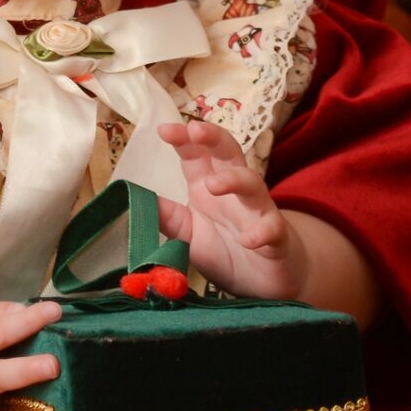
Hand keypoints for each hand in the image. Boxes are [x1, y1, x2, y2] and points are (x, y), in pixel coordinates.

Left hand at [154, 121, 307, 300]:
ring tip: (213, 185)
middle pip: (228, 153)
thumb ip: (167, 216)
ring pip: (252, 184)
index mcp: (207, 185)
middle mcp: (233, 192)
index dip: (183, 139)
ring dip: (233, 180)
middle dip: (213, 138)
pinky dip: (261, 231)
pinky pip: (272, 228)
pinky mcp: (276, 237)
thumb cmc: (224, 249)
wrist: (263, 280)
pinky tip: (248, 239)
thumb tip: (135, 199)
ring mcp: (257, 212)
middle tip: (195, 131)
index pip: (195, 153)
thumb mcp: (187, 233)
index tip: (164, 130)